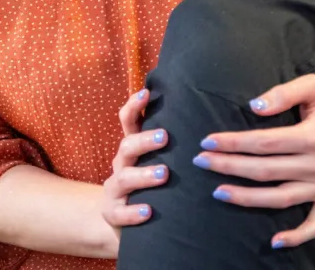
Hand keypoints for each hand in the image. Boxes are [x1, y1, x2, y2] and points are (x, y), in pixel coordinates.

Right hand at [101, 89, 168, 247]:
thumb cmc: (150, 186)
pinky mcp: (112, 213)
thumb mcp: (155, 162)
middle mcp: (120, 164)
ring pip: (123, 178)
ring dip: (143, 175)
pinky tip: (148, 211)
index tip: (146, 93)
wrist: (124, 221)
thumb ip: (170, 146)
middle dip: (144, 141)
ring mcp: (114, 189)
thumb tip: (202, 119)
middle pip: (126, 146)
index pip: (127, 121)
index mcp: (131, 149)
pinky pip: (120, 213)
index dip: (133, 105)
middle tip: (164, 137)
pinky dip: (133, 212)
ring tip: (163, 174)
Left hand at [193, 74, 314, 249]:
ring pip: (280, 198)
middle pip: (265, 170)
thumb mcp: (312, 86)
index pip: (264, 142)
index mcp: (314, 136)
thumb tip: (254, 106)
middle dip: (229, 166)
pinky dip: (297, 236)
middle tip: (200, 161)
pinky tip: (274, 240)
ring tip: (217, 191)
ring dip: (247, 198)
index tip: (207, 142)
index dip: (233, 143)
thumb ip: (283, 93)